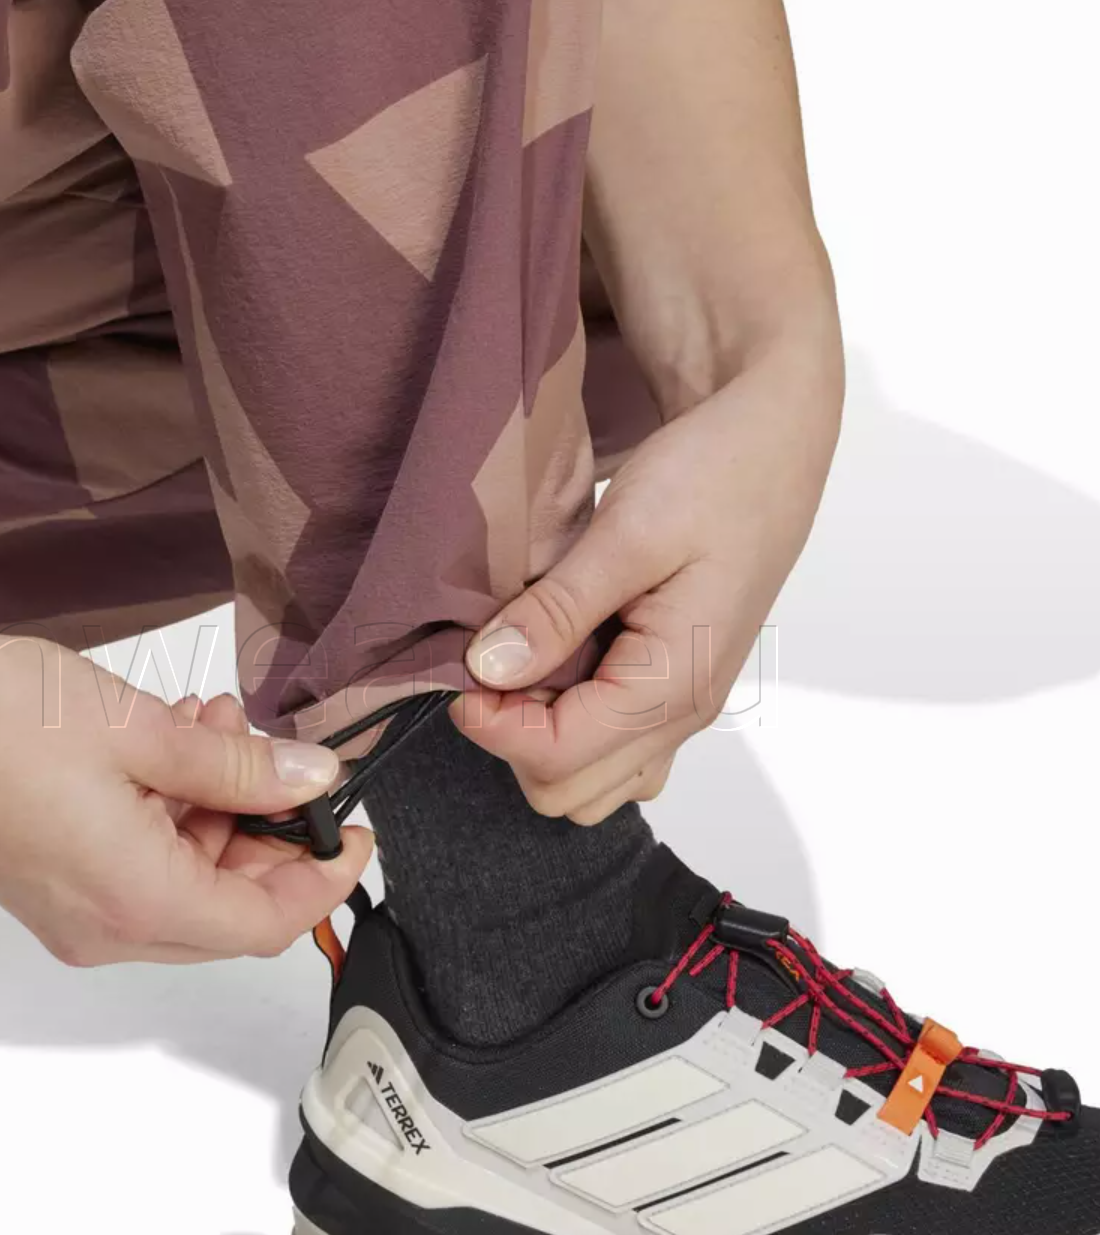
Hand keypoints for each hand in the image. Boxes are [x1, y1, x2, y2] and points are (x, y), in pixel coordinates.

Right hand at [0, 601, 370, 963]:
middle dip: (262, 833)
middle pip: (222, 910)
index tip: (353, 829)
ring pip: (177, 886)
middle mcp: (98, 929)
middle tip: (270, 753)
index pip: (264, 923)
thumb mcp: (143, 731)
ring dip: (209, 813)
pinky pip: (130, 872)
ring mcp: (62, 913)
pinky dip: (162, 818)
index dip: (322, 879)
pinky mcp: (38, 885)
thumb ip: (238, 767)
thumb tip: (308, 780)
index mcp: (133, 902)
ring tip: (206, 724)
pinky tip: (162, 746)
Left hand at [457, 334, 841, 822]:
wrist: (773, 443)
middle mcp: (682, 713)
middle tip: (491, 658)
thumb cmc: (716, 476)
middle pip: (567, 791)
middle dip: (512, 736)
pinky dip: (570, 722)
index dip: (492, 723)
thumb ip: (557, 610)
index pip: (556, 759)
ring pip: (589, 779)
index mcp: (674, 685)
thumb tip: (487, 670)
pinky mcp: (672, 683)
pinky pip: (615, 746)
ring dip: (539, 735)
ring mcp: (680, 703)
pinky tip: (555, 655)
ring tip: (525, 655)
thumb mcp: (627, 534)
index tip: (460, 665)